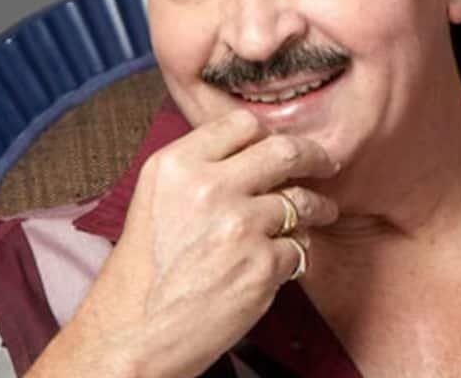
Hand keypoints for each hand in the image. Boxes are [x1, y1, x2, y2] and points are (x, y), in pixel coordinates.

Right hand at [27, 109, 339, 377]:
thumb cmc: (143, 274)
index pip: (243, 125)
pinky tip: (285, 260)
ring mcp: (239, 225)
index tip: (282, 144)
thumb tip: (253, 152)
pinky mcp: (262, 264)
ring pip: (301, 201)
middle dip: (314, 156)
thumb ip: (199, 170)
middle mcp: (208, 187)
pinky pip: (300, 247)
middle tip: (325, 163)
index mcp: (177, 165)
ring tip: (321, 212)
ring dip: (317, 207)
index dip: (270, 135)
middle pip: (284, 151)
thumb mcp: (156, 198)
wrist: (135, 335)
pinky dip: (297, 254)